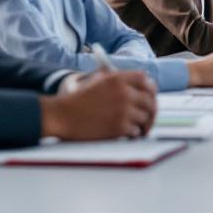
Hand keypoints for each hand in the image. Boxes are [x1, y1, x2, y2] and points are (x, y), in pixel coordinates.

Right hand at [41, 70, 157, 139]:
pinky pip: (136, 131)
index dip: (150, 89)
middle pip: (150, 100)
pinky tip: (124, 133)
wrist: (62, 116)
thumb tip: (144, 87)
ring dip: (141, 124)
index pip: (146, 80)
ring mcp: (123, 110)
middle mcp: (124, 92)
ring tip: (134, 127)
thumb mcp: (98, 82)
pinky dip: (132, 134)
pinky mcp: (120, 127)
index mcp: (118, 78)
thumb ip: (119, 82)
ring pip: (145, 117)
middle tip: (148, 117)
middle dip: (150, 110)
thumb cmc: (78, 100)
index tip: (150, 96)